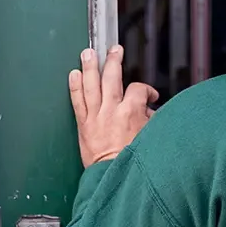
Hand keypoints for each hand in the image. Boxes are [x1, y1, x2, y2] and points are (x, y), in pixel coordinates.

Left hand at [68, 45, 158, 167]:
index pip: (138, 90)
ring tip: (88, 53)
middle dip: (114, 61)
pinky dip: (75, 87)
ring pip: (92, 85)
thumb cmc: (134, 160)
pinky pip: (77, 101)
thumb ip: (150, 120)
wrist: (114, 176)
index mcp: (131, 112)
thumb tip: (148, 111)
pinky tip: (73, 74)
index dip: (146, 90)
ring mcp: (96, 116)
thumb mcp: (151, 137)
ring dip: (90, 67)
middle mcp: (112, 110)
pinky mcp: (84, 125)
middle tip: (114, 50)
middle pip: (112, 78)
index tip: (150, 97)